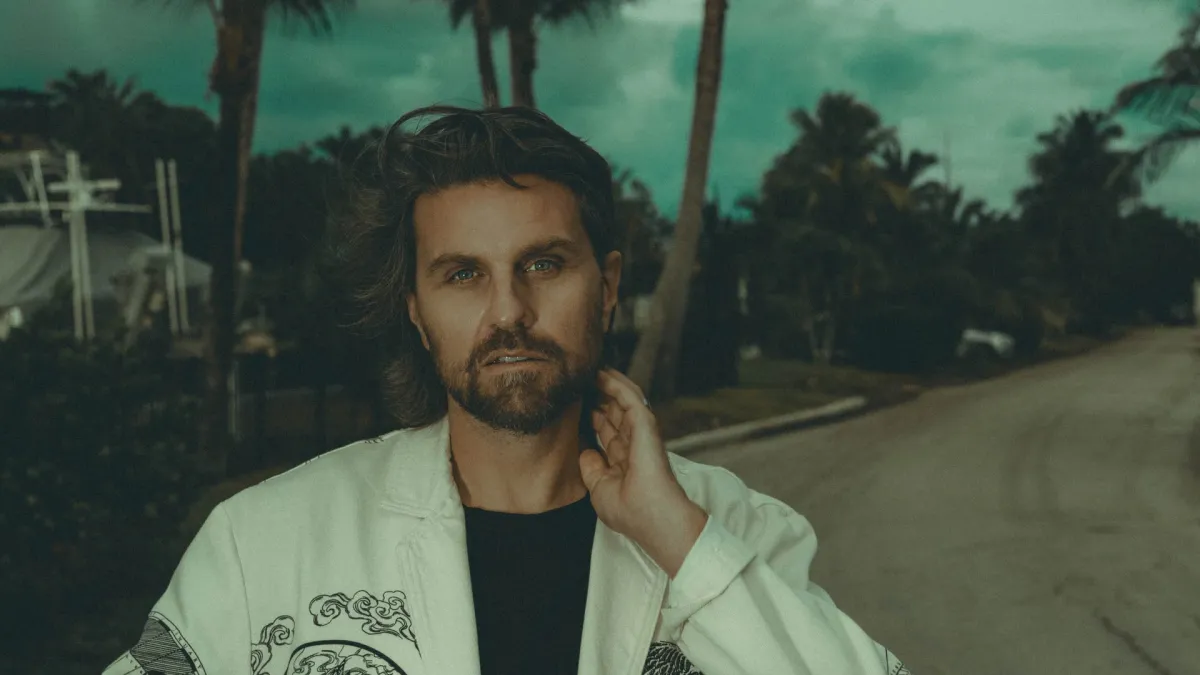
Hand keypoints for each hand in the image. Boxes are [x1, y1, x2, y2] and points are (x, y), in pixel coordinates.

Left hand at [579, 368, 707, 576]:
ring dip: (605, 383)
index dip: (590, 414)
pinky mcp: (646, 425)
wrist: (653, 519)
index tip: (572, 401)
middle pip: (612, 411)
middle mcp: (633, 443)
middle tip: (577, 378)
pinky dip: (615, 384)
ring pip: (622, 399)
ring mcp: (641, 432)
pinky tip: (601, 373)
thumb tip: (585, 450)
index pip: (605, 430)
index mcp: (624, 459)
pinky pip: (629, 397)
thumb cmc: (631, 513)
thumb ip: (591, 469)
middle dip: (595, 394)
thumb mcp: (599, 490)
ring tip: (588, 368)